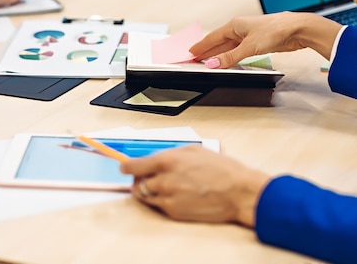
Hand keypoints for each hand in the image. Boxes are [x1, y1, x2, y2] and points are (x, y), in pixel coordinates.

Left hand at [119, 145, 269, 226]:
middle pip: (136, 182)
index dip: (125, 167)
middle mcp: (164, 180)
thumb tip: (154, 158)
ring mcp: (168, 197)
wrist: (238, 192)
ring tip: (162, 186)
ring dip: (147, 191)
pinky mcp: (174, 212)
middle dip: (139, 179)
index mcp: (167, 161)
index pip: (132, 166)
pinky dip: (161, 201)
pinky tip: (176, 195)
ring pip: (144, 195)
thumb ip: (170, 154)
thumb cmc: (221, 169)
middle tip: (147, 177)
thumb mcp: (193, 150)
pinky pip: (158, 206)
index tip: (124, 167)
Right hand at [189, 12, 341, 67]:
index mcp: (234, 25)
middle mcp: (240, 29)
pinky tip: (227, 60)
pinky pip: (238, 50)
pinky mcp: (257, 43)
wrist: (298, 29)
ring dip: (218, 54)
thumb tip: (214, 64)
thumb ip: (230, 57)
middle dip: (207, 51)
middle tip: (195, 58)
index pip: (212, 38)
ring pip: (228, 46)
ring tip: (208, 61)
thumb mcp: (249, 46)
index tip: (191, 52)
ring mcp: (248, 36)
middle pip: (218, 42)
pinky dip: (230, 56)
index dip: (201, 46)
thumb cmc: (276, 30)